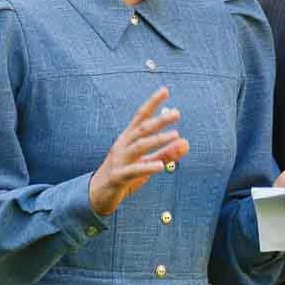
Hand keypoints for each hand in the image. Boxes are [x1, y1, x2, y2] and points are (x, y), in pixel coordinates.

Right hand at [89, 87, 189, 216]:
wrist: (98, 195)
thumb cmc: (124, 176)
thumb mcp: (147, 163)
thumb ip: (166, 153)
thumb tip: (186, 142)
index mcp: (128, 139)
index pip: (140, 117)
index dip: (152, 103)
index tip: (165, 90)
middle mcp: (122, 146)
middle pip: (141, 129)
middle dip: (159, 120)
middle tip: (176, 113)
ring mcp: (119, 160)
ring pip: (139, 146)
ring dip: (158, 140)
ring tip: (176, 135)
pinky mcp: (118, 177)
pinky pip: (133, 171)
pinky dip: (147, 167)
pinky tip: (161, 167)